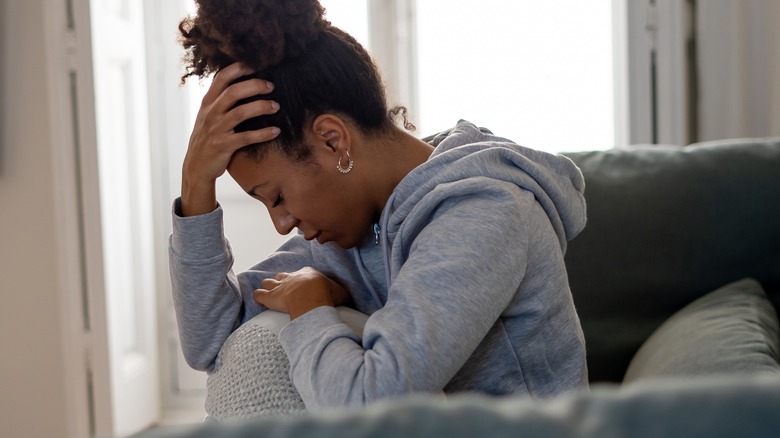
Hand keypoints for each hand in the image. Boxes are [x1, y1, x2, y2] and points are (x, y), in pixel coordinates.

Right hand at [180, 62, 280, 215]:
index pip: (221, 78)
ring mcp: (216, 130)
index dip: (238, 68)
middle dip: (254, 86)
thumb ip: (221, 100)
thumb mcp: (208, 116)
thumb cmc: (207, 138)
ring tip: (276, 106)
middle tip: (271, 86)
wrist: (196, 167)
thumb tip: (243, 83)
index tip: (256, 65)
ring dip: (261, 107)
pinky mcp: (223, 146)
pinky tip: (276, 131)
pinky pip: (246, 137)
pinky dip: (263, 133)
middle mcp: (211, 113)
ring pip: (240, 113)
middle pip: (233, 92)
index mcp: (208, 103)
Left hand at [254, 267, 349, 319]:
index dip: (299, 280)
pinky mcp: (271, 297)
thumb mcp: (340, 291)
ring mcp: (280, 287)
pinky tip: (260, 301)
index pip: (300, 273)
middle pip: (282, 276)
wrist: (313, 297)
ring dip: (268, 288)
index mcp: (307, 273)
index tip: (302, 286)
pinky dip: (259, 297)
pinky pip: (259, 294)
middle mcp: (292, 277)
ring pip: (268, 283)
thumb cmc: (327, 294)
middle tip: (285, 290)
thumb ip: (339, 293)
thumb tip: (345, 297)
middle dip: (281, 282)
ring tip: (269, 294)